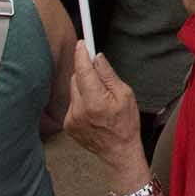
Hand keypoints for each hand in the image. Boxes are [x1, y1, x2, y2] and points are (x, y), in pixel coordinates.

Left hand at [65, 54, 148, 172]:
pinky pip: (73, 102)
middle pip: (76, 78)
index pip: (83, 71)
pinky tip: (94, 110)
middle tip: (100, 74)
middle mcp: (79, 110)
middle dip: (86, 72)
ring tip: (100, 97)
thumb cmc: (126, 123)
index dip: (81, 54)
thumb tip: (97, 57)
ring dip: (84, 87)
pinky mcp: (68, 125)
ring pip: (73, 90)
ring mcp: (71, 119)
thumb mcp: (125, 94)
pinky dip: (81, 100)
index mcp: (95, 101)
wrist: (119, 152)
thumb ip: (108, 75)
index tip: (82, 43)